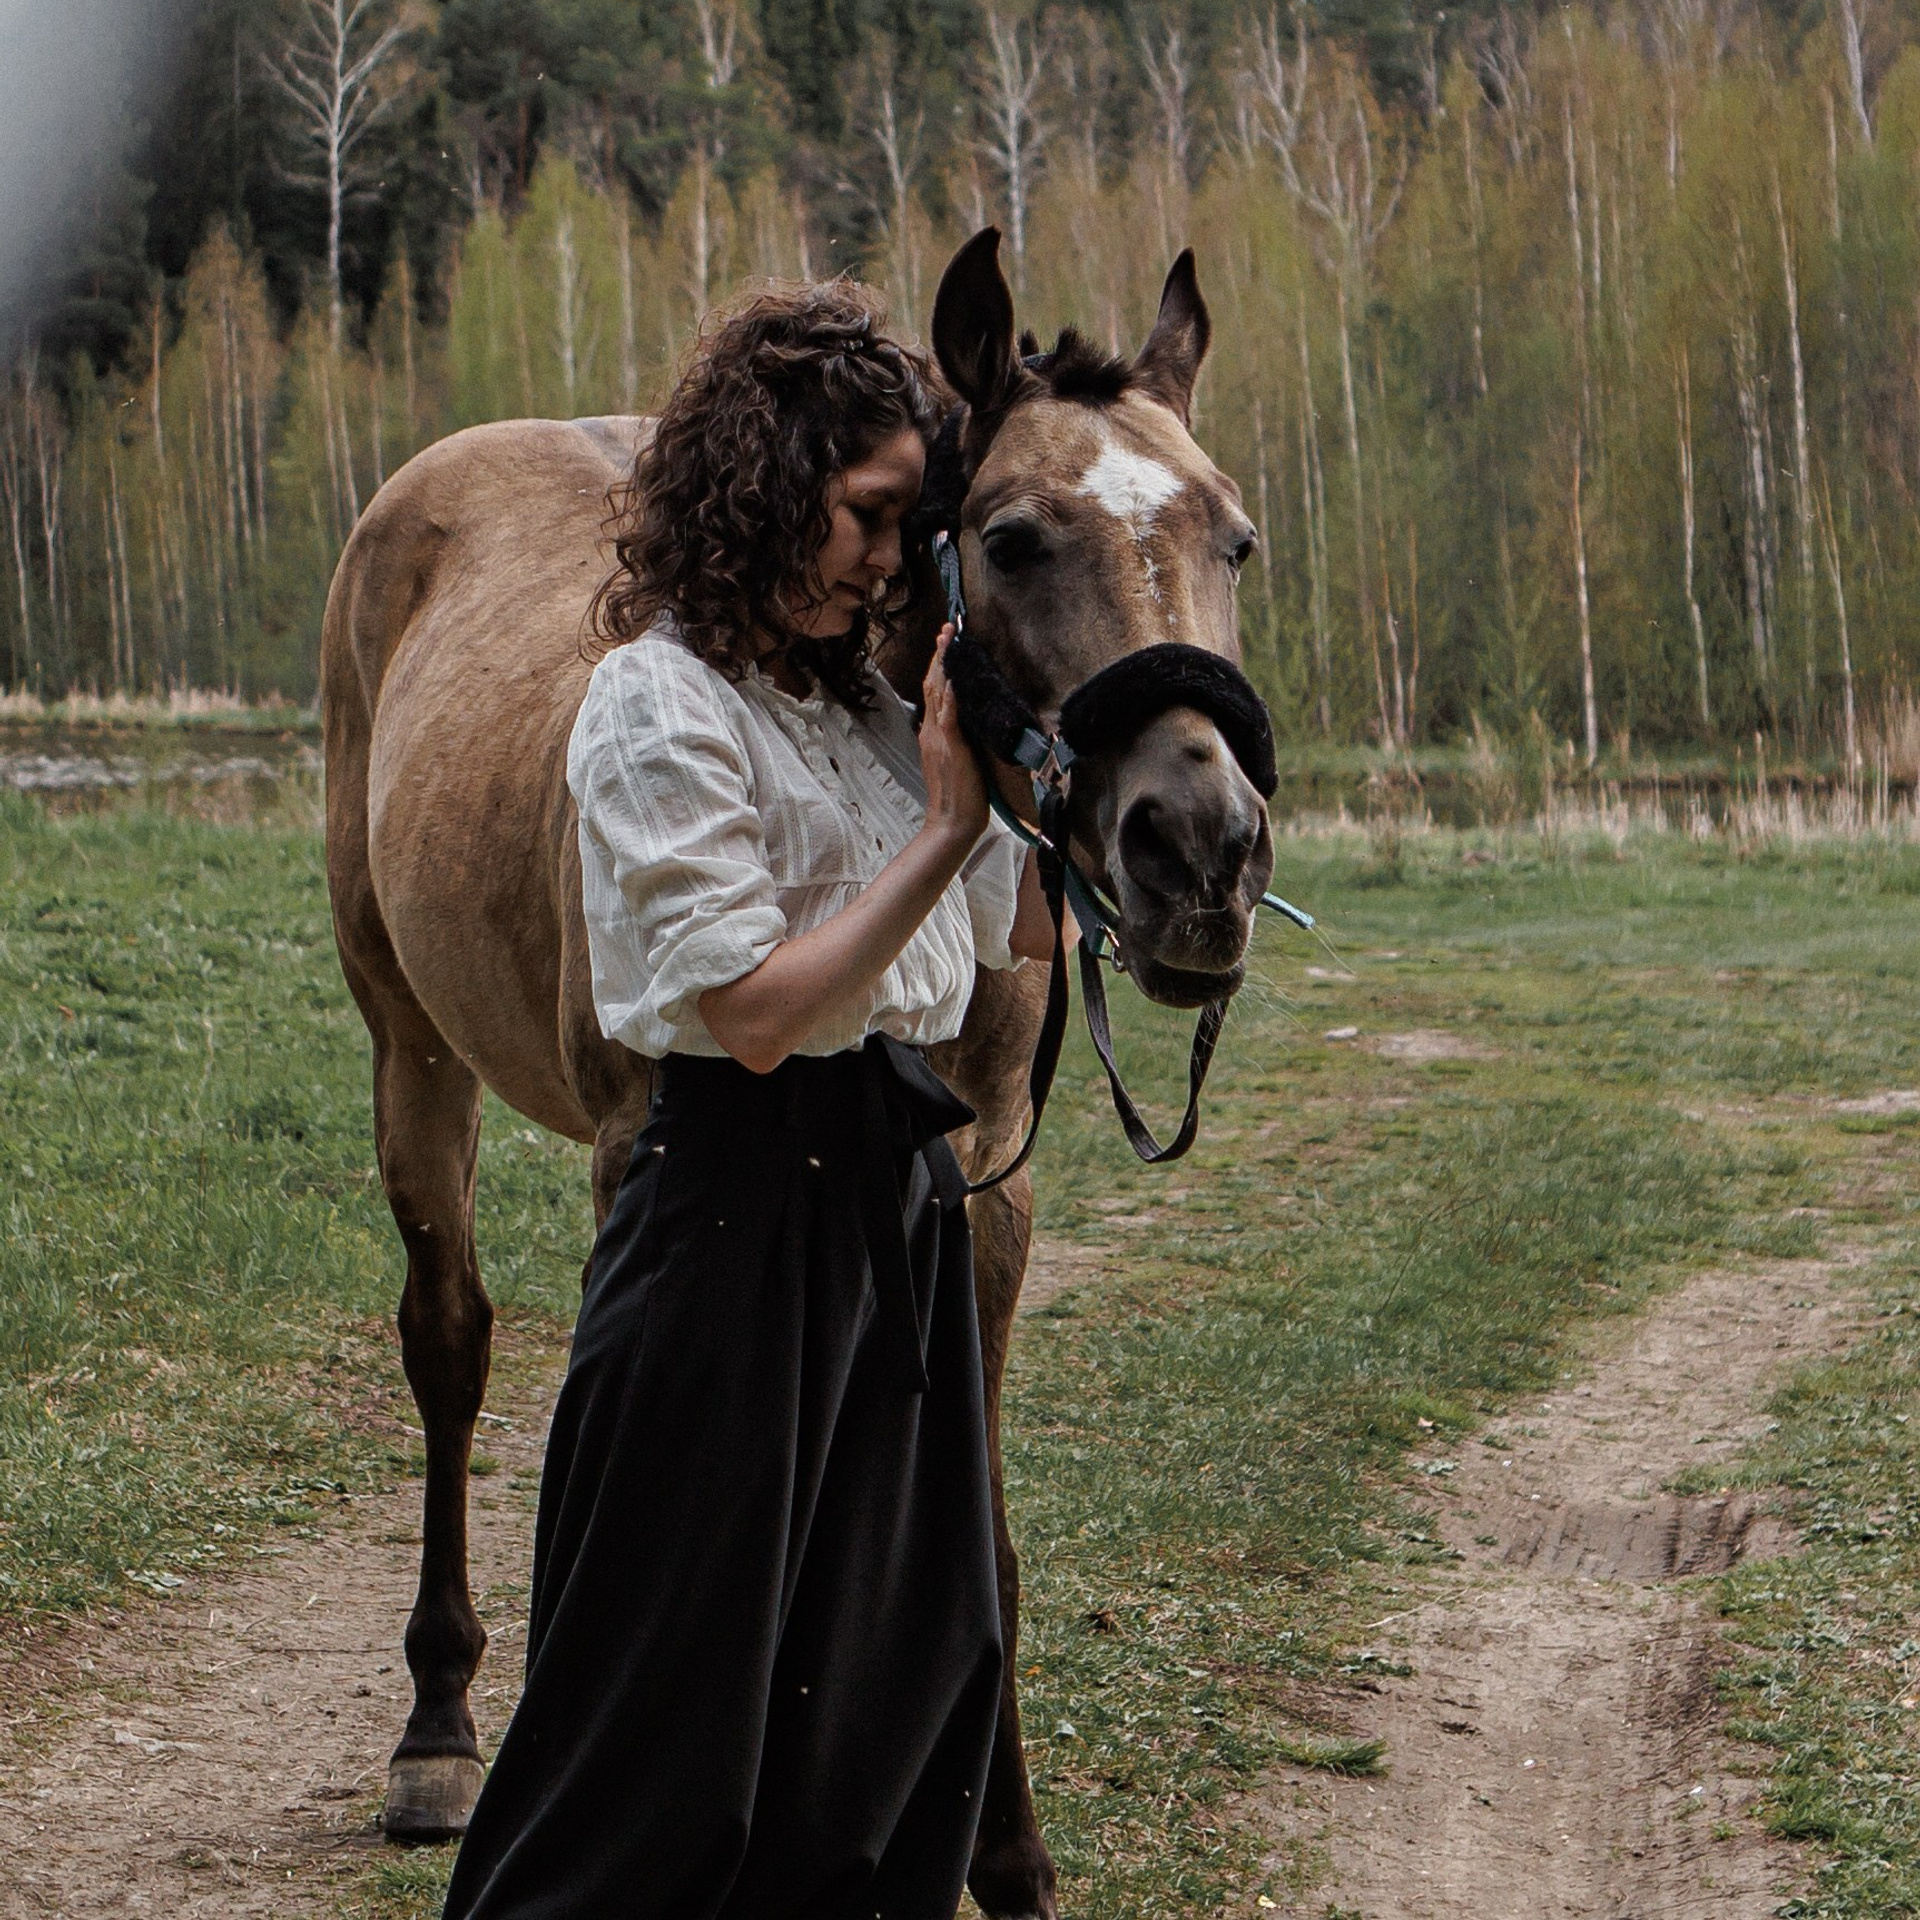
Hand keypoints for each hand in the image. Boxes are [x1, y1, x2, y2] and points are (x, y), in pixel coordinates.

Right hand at [918, 625, 988, 846]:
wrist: (951, 823)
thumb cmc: (958, 796)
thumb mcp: (955, 760)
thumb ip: (955, 739)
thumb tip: (966, 720)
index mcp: (932, 734)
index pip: (934, 692)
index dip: (938, 666)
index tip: (944, 643)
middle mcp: (931, 731)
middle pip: (933, 684)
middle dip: (940, 655)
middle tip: (947, 629)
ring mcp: (939, 738)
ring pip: (938, 692)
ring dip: (945, 664)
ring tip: (949, 639)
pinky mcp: (951, 747)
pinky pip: (949, 715)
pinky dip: (951, 694)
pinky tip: (956, 676)